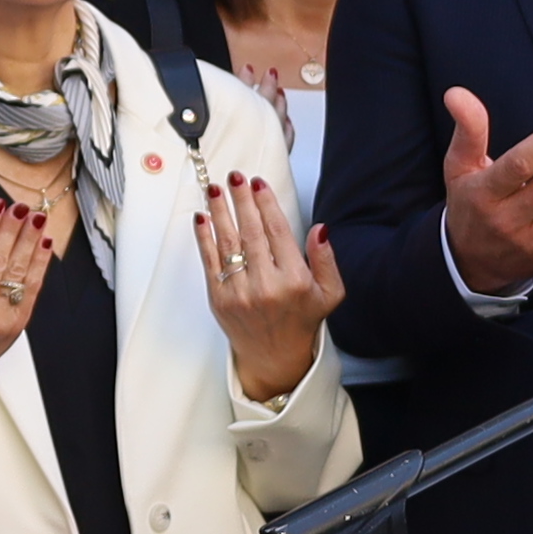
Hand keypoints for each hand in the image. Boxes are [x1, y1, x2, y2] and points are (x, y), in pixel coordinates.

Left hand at [202, 172, 344, 405]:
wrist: (274, 357)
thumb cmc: (302, 320)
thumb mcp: (330, 293)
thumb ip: (327, 260)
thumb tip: (320, 228)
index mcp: (295, 281)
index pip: (278, 232)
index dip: (267, 204)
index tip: (259, 184)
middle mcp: (266, 286)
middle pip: (251, 232)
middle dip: (241, 200)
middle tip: (235, 177)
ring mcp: (240, 293)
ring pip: (228, 244)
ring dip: (220, 212)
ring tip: (215, 189)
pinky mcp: (219, 300)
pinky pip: (210, 262)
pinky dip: (204, 238)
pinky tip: (202, 217)